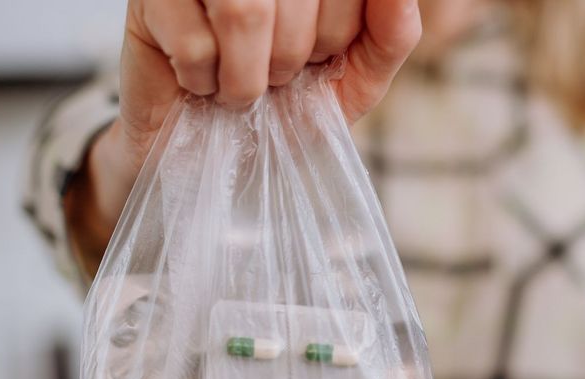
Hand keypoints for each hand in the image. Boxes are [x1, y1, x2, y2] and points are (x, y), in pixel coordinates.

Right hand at [65, 0, 421, 276]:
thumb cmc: (285, 112)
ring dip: (248, 75)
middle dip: (291, 58)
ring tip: (238, 87)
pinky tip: (198, 81)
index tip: (316, 57)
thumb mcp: (354, 81)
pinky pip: (195, 41)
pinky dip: (204, 81)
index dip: (336, 33)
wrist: (210, 158)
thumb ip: (389, 34)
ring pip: (244, 10)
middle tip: (272, 79)